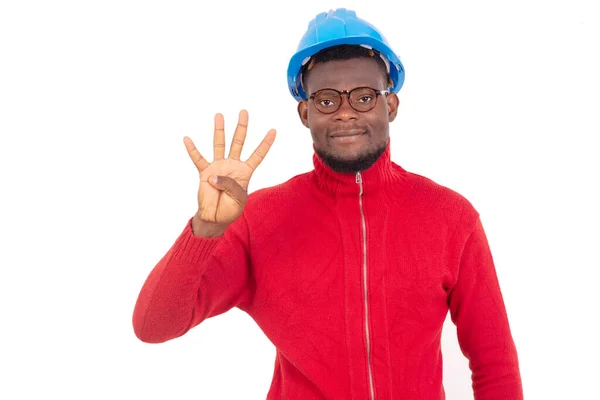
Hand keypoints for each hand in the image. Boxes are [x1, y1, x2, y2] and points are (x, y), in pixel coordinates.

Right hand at [183, 110, 275, 236]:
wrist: (215, 217)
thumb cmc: (230, 208)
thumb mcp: (238, 198)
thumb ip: (230, 185)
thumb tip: (214, 175)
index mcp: (244, 172)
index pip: (258, 155)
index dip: (265, 144)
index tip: (274, 130)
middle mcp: (232, 165)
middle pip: (238, 142)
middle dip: (242, 127)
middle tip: (244, 111)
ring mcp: (218, 167)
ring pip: (219, 144)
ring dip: (219, 130)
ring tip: (219, 115)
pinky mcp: (204, 173)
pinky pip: (198, 159)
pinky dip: (192, 149)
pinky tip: (187, 139)